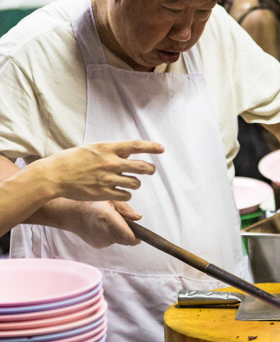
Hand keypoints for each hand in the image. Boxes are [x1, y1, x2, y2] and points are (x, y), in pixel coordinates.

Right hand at [42, 140, 163, 202]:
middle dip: (150, 169)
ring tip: (129, 183)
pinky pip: (126, 196)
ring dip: (135, 184)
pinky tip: (120, 192)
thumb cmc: (71, 160)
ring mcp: (108, 179)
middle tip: (151, 170)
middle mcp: (111, 162)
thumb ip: (110, 151)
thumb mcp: (92, 149)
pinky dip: (126, 194)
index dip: (152, 147)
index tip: (161, 148)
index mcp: (107, 148)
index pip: (136, 146)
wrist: (55, 175)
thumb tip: (127, 153)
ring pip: (136, 183)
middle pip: (142, 167)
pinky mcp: (105, 193)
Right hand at [68, 200, 141, 248]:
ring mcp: (100, 240)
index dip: (137, 236)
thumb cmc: (89, 202)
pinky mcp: (97, 244)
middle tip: (125, 223)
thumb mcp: (108, 198)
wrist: (69, 213)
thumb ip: (125, 208)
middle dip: (130, 233)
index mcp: (108, 217)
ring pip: (119, 241)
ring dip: (120, 234)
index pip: (129, 236)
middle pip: (126, 240)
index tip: (142, 235)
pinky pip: (110, 242)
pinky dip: (111, 235)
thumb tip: (138, 217)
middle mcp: (104, 231)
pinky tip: (102, 227)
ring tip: (110, 222)